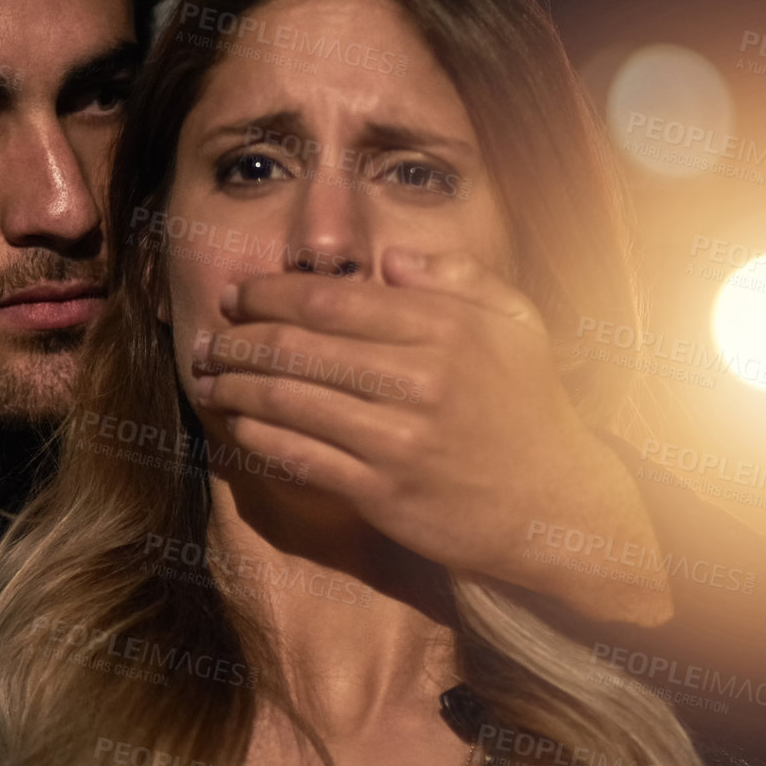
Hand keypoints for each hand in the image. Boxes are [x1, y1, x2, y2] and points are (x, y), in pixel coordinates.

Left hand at [192, 248, 669, 623]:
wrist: (556, 506)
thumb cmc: (530, 408)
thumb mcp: (517, 324)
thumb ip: (458, 278)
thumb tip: (392, 259)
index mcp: (443, 327)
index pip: (330, 298)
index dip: (270, 293)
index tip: (239, 294)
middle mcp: (418, 378)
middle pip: (297, 346)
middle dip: (238, 339)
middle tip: (208, 337)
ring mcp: (398, 439)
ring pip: (288, 400)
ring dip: (234, 387)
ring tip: (209, 378)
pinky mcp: (383, 492)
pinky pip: (301, 456)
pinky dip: (258, 437)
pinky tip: (237, 425)